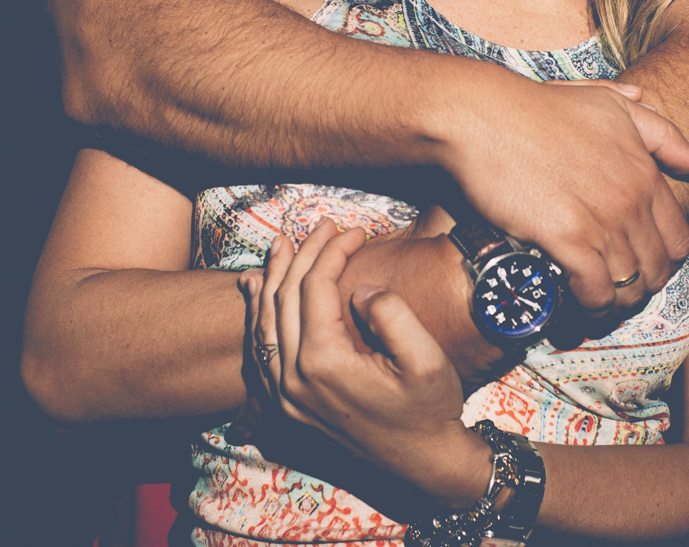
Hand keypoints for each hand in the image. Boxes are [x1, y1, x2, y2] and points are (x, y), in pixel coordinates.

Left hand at [248, 220, 491, 505]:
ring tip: (282, 245)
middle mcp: (294, 379)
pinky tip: (257, 290)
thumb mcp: (425, 357)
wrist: (425, 462)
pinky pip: (261, 352)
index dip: (334, 251)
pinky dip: (258, 316)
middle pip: (285, 298)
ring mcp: (285, 396)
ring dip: (272, 279)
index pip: (316, 287)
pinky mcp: (288, 405)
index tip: (357, 231)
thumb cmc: (431, 408)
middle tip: (323, 225)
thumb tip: (358, 289)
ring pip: (264, 323)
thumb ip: (390, 313)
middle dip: (303, 254)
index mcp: (324, 363)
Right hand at [443, 77, 688, 314]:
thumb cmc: (538, 108)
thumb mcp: (608, 106)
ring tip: (597, 307)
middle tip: (616, 293)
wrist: (483, 116)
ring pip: (630, 286)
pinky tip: (578, 304)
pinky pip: (597, 290)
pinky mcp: (567, 238)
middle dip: (641, 287)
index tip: (639, 268)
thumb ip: (659, 133)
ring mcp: (602, 219)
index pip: (678, 238)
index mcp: (643, 170)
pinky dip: (591, 306)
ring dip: (616, 304)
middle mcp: (631, 198)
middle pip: (657, 268)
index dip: (663, 262)